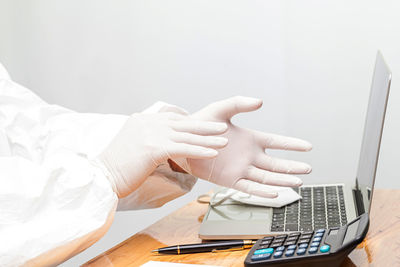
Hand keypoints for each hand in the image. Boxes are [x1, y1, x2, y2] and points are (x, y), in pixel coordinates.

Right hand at [98, 112, 227, 197]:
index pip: (172, 119)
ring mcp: (150, 133)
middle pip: (182, 124)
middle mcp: (147, 123)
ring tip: (223, 141)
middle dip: (204, 127)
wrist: (102, 177)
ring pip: (186, 136)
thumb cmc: (117, 167)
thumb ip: (148, 139)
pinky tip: (213, 153)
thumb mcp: (132, 145)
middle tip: (222, 127)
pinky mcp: (153, 148)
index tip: (205, 126)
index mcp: (142, 120)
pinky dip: (199, 151)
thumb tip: (162, 145)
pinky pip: (182, 149)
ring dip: (207, 139)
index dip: (190, 123)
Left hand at [186, 96, 311, 197]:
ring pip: (266, 177)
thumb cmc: (201, 124)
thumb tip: (260, 101)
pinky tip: (274, 193)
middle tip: (308, 169)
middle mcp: (249, 156)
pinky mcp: (230, 179)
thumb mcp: (221, 109)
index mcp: (251, 139)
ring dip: (282, 181)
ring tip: (298, 183)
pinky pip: (248, 187)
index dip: (292, 145)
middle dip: (292, 167)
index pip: (277, 142)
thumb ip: (239, 103)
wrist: (184, 140)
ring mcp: (241, 169)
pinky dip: (261, 191)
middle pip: (276, 164)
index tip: (308, 146)